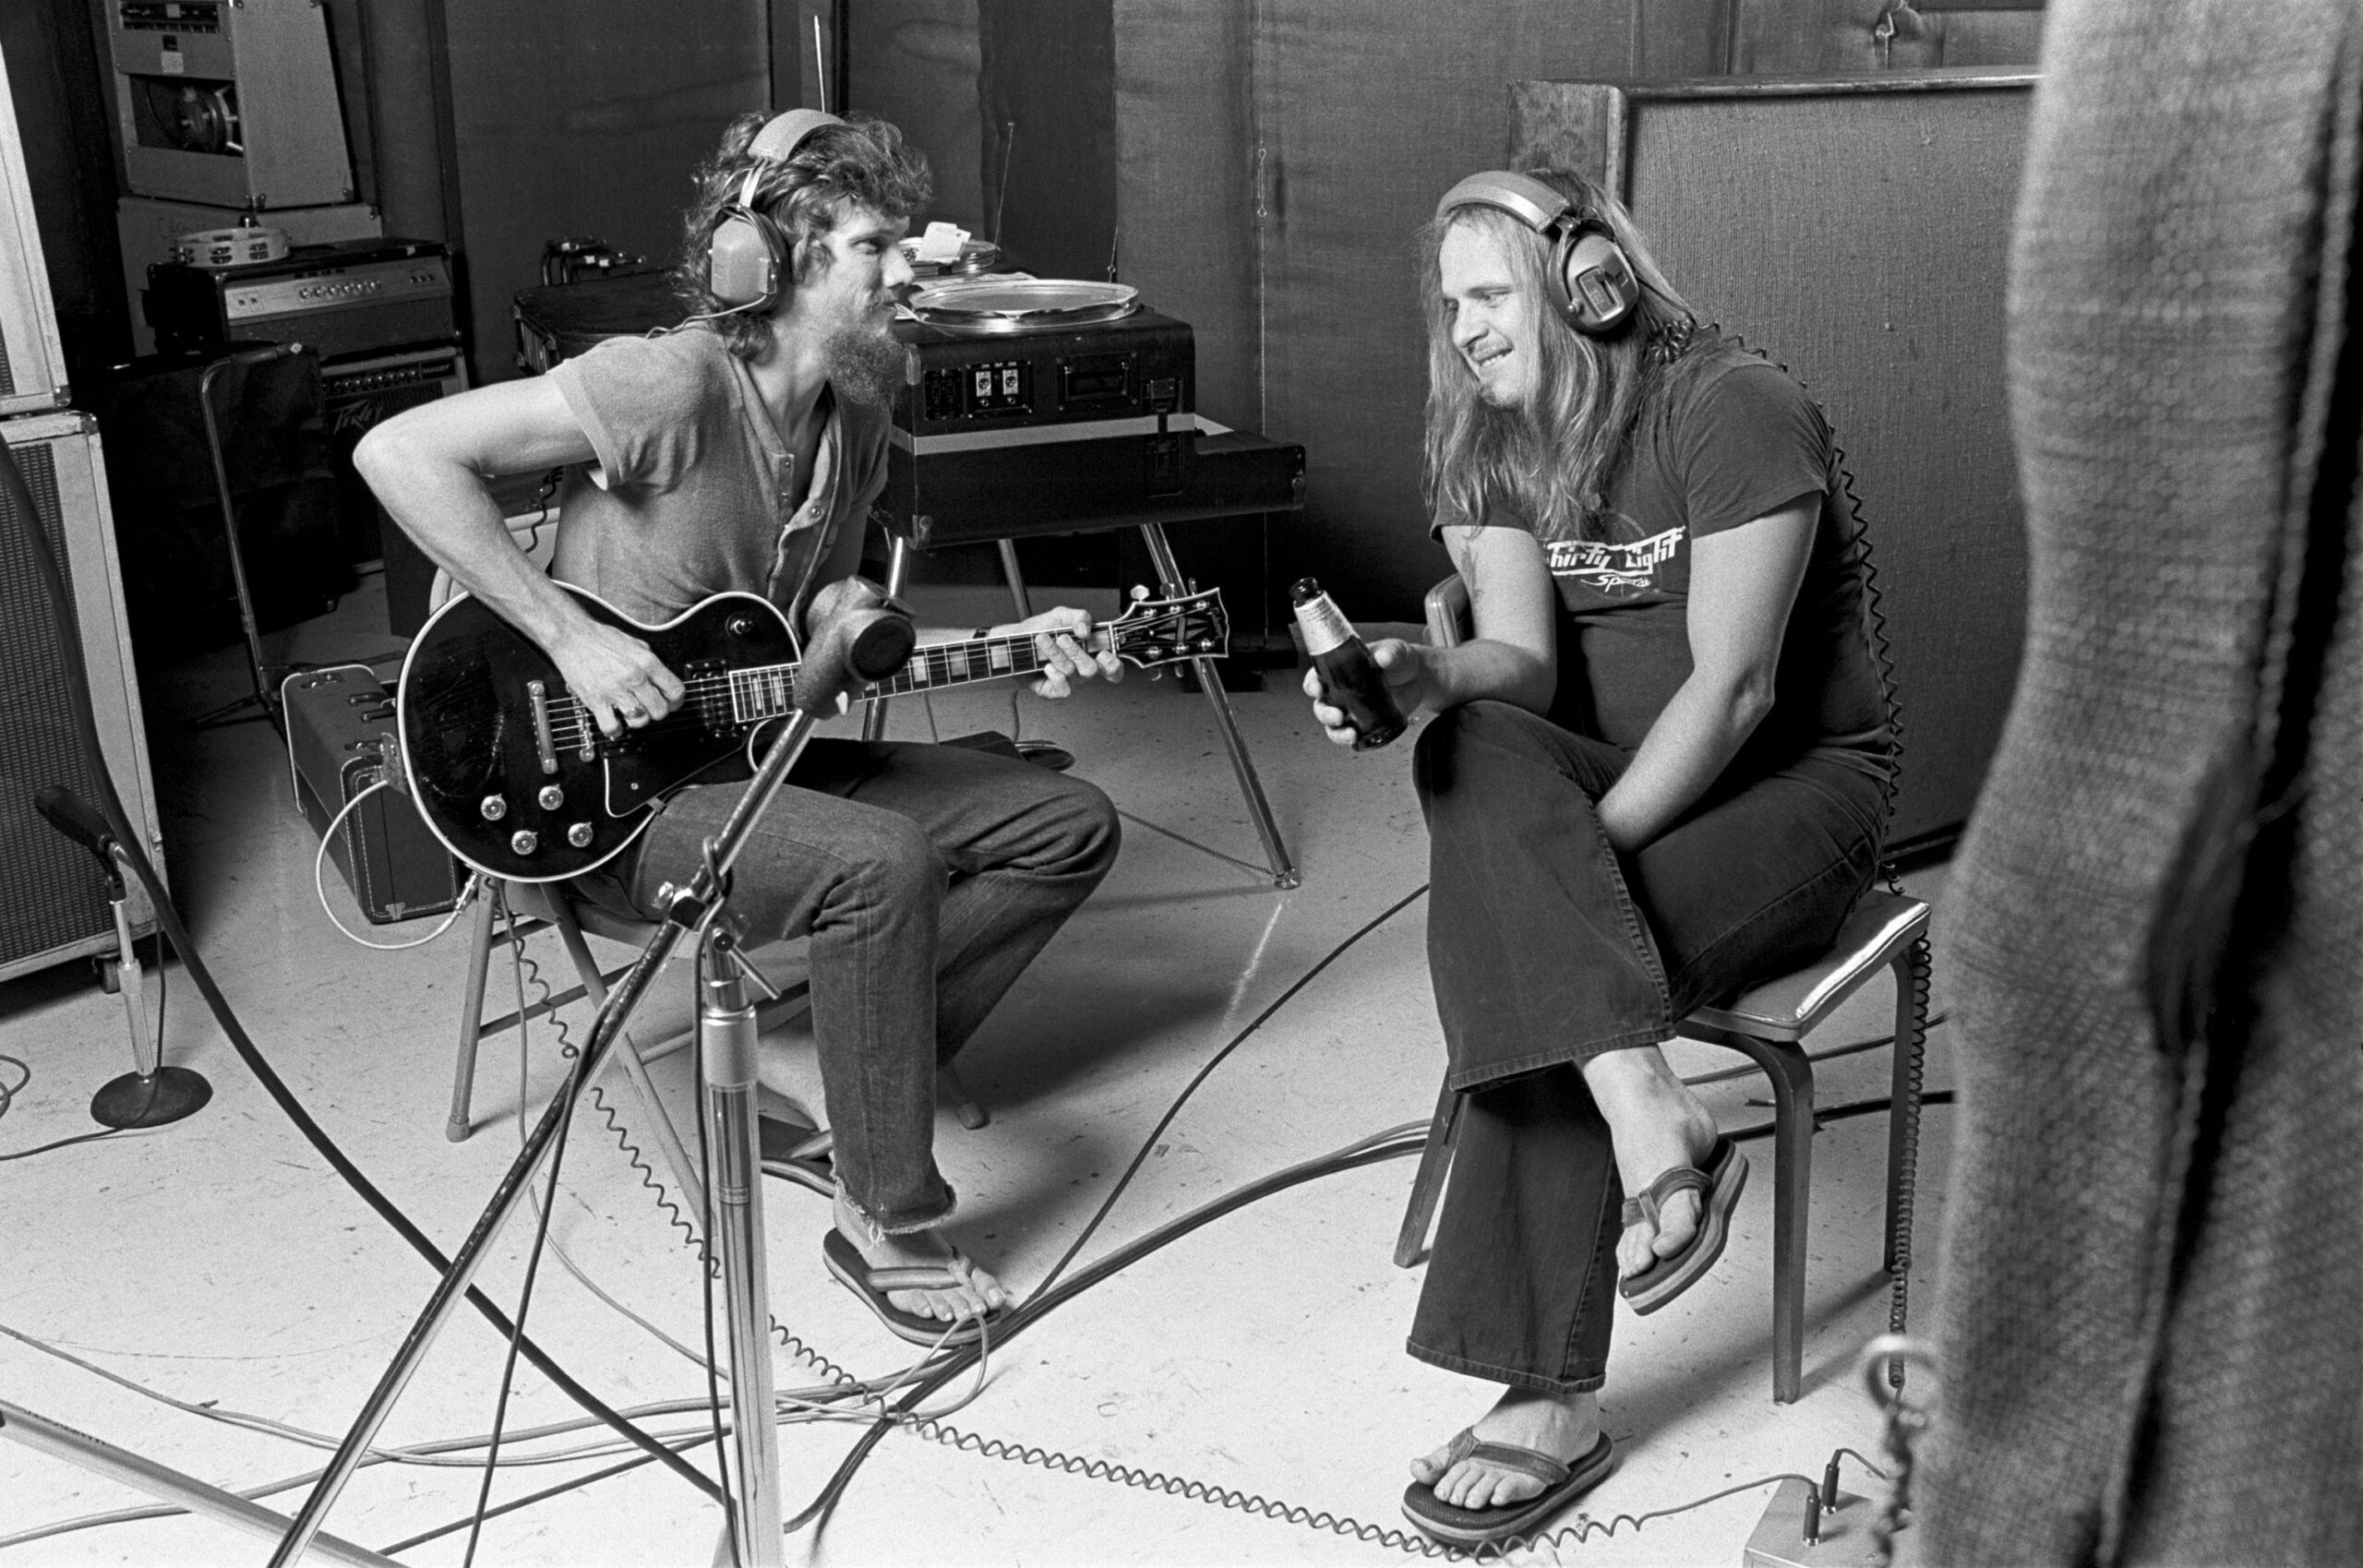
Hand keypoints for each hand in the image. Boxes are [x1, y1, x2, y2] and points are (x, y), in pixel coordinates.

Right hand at [549, 618, 685, 737]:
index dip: (676, 702)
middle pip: (660, 710)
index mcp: (647, 662)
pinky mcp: (596, 700)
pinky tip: (614, 720)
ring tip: (630, 712)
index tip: (671, 704)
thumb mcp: (636, 644)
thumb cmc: (601, 638)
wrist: (572, 636)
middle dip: (657, 712)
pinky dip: (614, 729)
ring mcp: (615, 690)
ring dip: (636, 720)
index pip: (676, 691)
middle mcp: (635, 677)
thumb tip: (662, 680)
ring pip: (640, 721)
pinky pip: (612, 727)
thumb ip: (651, 663)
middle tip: (648, 708)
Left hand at [993, 606, 1123, 698]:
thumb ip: (1079, 616)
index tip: (1104, 654)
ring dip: (1056, 654)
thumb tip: (1086, 630)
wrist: (1013, 641)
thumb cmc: (1039, 629)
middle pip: (1091, 669)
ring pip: (1072, 673)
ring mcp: (1067, 682)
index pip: (1112, 668)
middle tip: (1061, 638)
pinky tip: (1046, 665)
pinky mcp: (1052, 691)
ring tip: (1042, 640)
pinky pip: (1062, 689)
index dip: (1113, 666)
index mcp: (1089, 654)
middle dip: (1076, 652)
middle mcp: (1080, 670)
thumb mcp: (1061, 616)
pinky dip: (1055, 676)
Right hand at [1301, 637, 1426, 747]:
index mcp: (1341, 669)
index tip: (1318, 689)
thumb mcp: (1397, 651)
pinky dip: (1350, 740)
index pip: (1317, 676)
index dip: (1312, 684)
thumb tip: (1383, 657)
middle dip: (1324, 713)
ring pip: (1332, 725)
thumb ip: (1391, 653)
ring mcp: (1352, 709)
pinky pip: (1350, 734)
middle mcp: (1341, 690)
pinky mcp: (1364, 723)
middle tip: (1338, 716)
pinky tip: (1359, 739)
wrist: (1420, 679)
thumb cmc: (1402, 660)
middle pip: (1321, 705)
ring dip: (1336, 732)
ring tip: (1351, 735)